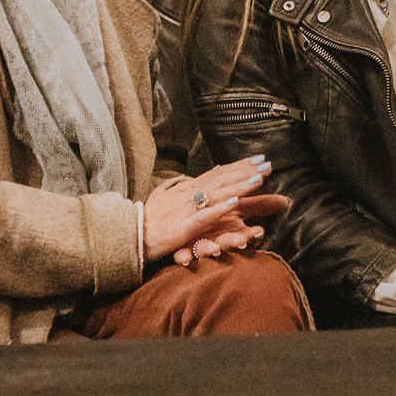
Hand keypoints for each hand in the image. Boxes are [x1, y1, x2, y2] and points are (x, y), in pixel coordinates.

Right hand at [144, 157, 273, 262]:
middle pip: (222, 180)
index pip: (218, 174)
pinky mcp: (181, 228)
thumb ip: (191, 188)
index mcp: (187, 189)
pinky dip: (219, 209)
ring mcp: (185, 210)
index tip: (260, 158)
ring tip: (258, 178)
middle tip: (268, 164)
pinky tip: (234, 203)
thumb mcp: (170, 200)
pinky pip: (203, 217)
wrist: (127, 237)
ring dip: (238, 186)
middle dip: (246, 171)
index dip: (239, 166)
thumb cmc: (149, 220)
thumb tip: (211, 172)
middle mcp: (188, 195)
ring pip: (216, 195)